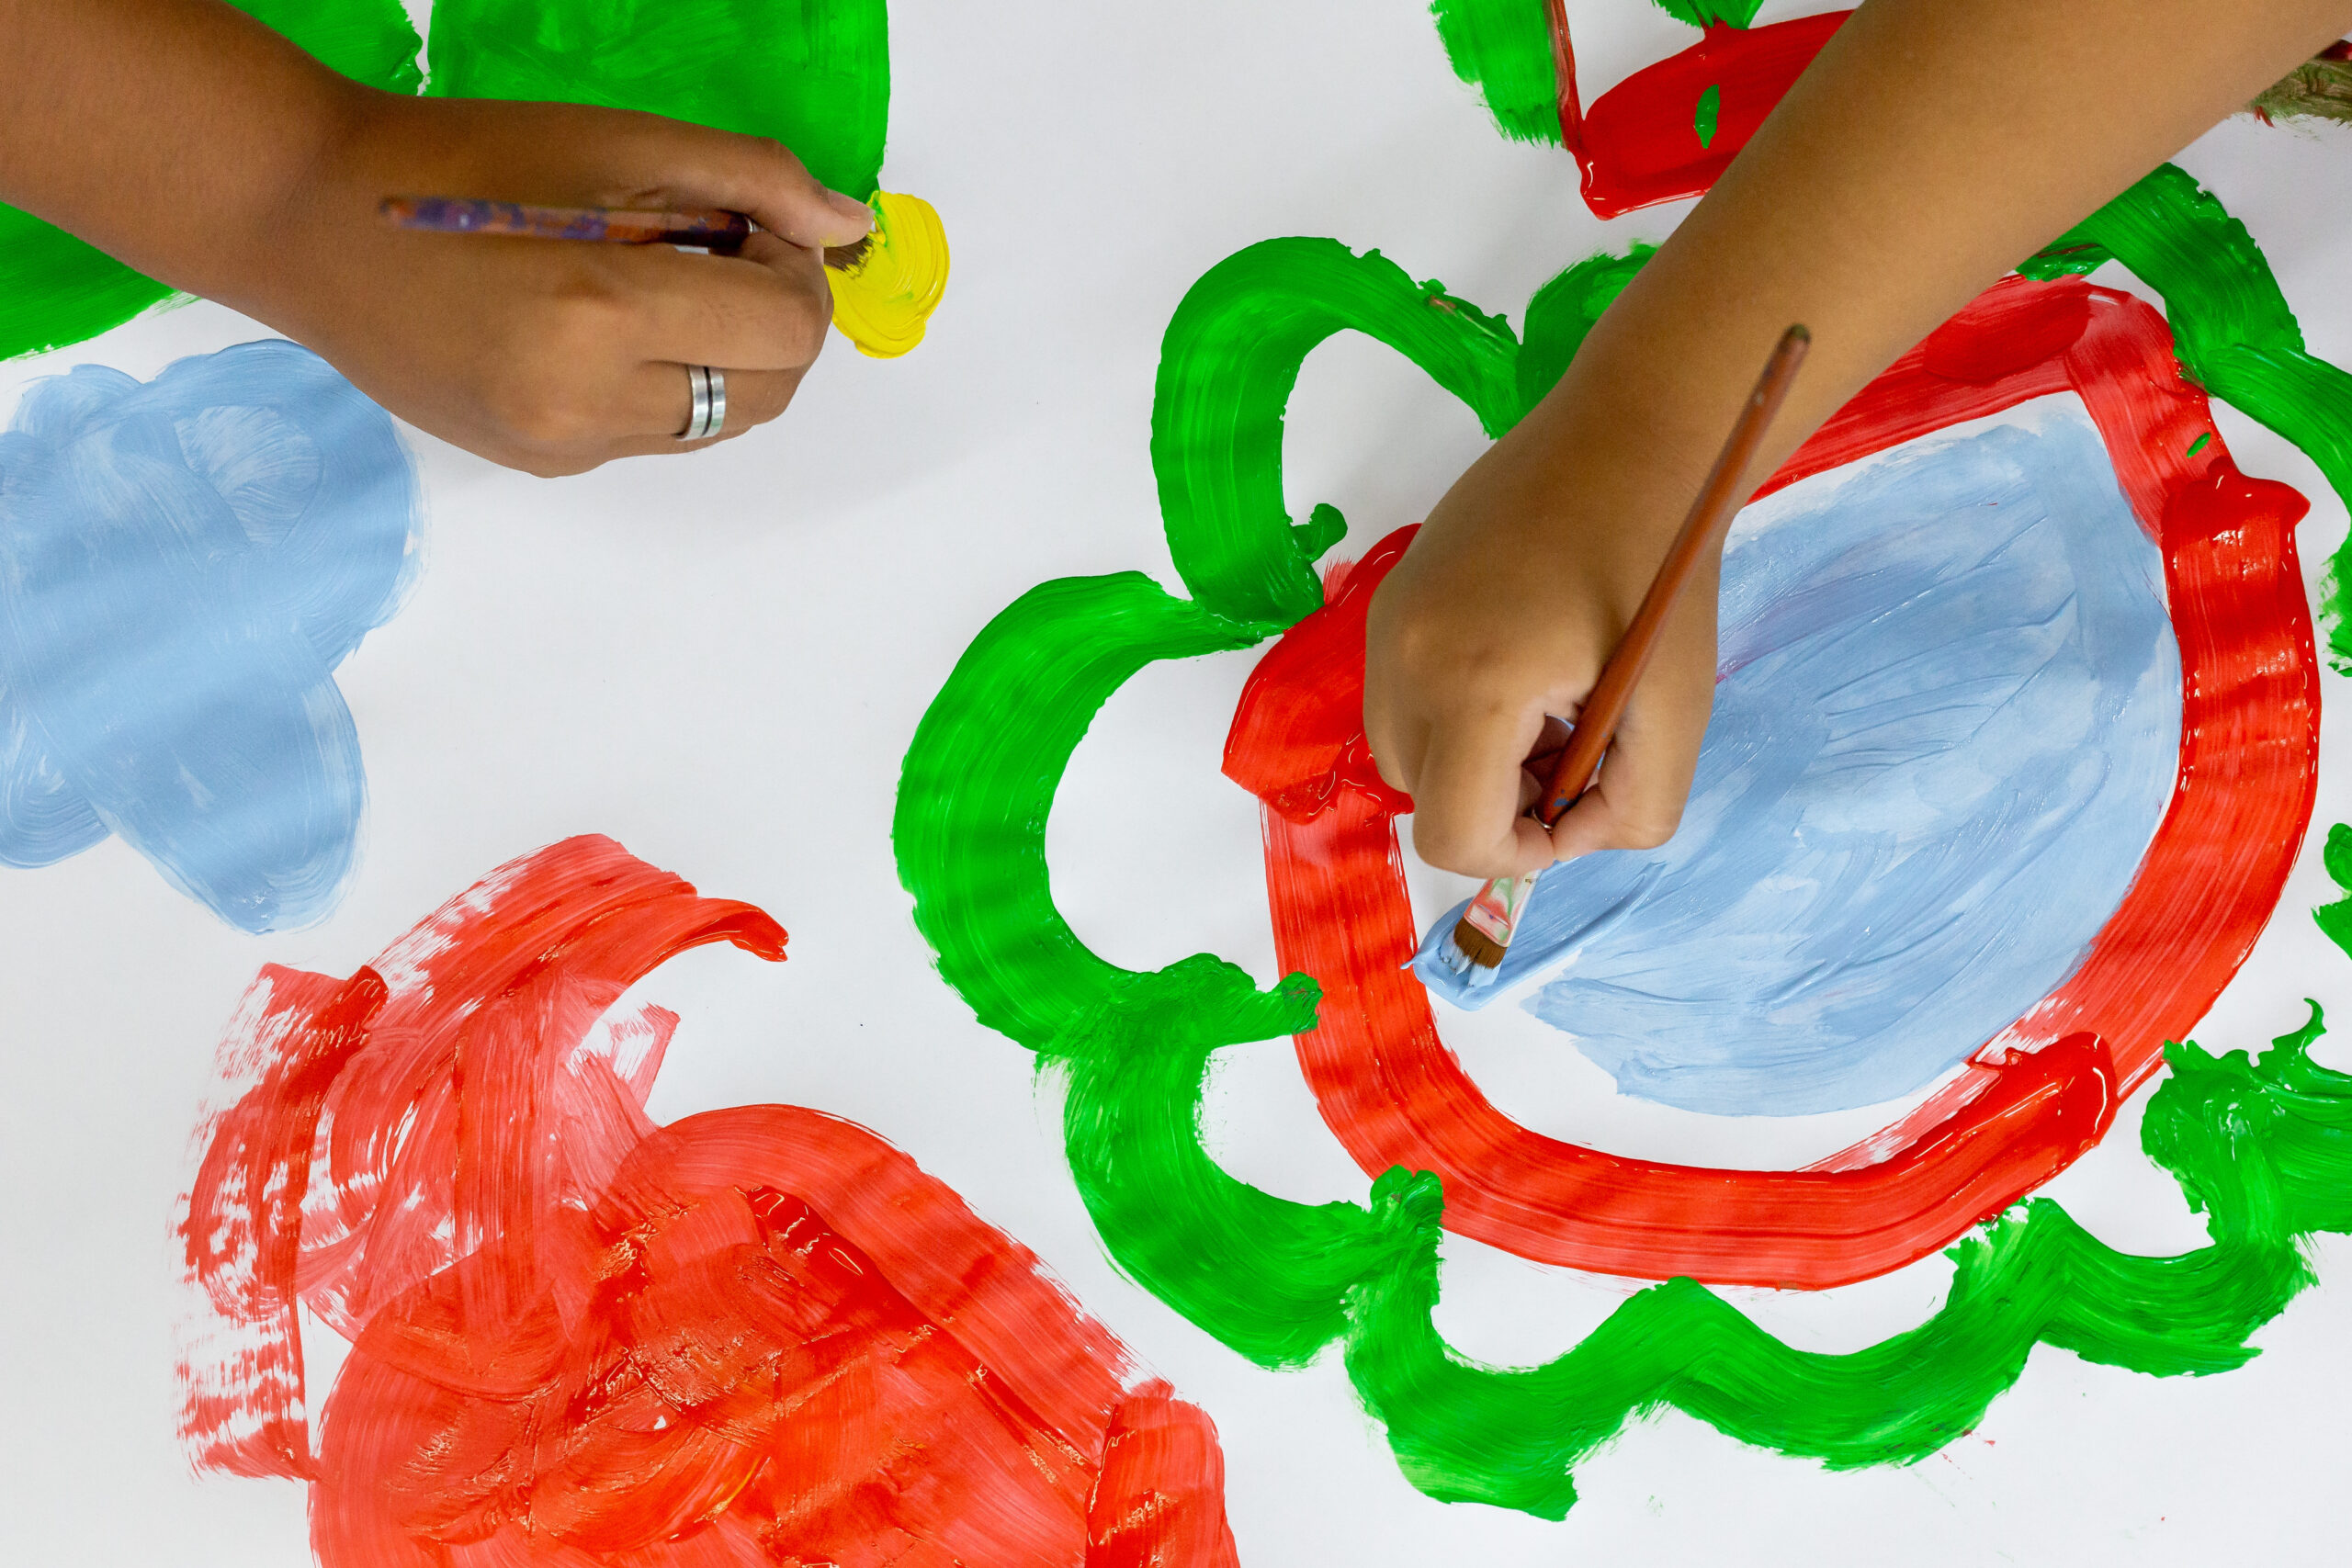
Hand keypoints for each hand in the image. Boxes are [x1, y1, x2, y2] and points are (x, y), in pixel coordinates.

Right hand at [242, 92, 873, 474]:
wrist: (312, 221)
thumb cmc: (464, 163)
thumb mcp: (619, 142)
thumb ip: (750, 180)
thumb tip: (850, 228)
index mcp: (604, 310)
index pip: (785, 329)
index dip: (796, 271)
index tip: (753, 226)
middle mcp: (587, 402)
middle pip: (770, 389)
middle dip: (776, 320)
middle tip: (723, 250)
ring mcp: (563, 446)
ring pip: (720, 422)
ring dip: (729, 357)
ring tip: (663, 286)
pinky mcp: (545, 465)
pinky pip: (658, 436)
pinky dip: (670, 383)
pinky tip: (612, 325)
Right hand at [1363, 385, 1724, 880]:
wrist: (1633, 432)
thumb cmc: (1664, 565)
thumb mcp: (1678, 705)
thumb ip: (1637, 806)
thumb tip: (1574, 834)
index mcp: (1473, 685)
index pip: (1452, 835)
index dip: (1519, 854)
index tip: (1578, 809)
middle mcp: (1404, 656)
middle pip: (1424, 799)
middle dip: (1499, 801)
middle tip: (1577, 746)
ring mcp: (1387, 620)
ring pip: (1406, 751)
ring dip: (1474, 760)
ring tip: (1551, 706)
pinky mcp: (1391, 595)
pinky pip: (1400, 695)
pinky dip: (1455, 710)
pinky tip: (1525, 664)